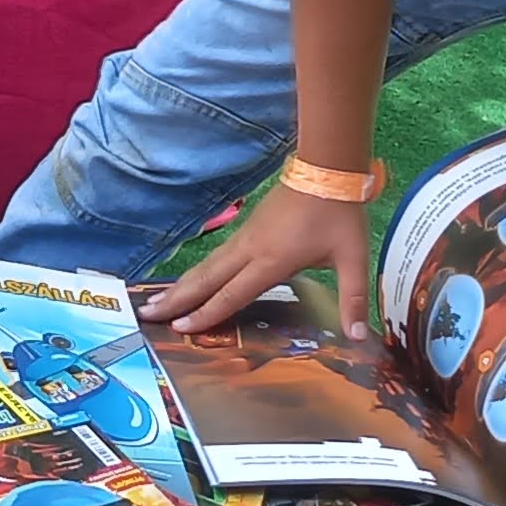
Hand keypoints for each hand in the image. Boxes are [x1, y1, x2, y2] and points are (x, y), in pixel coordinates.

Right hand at [145, 180, 370, 335]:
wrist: (327, 170)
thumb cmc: (339, 215)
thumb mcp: (353, 257)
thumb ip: (353, 298)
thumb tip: (360, 336)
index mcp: (272, 260)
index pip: (233, 293)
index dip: (207, 313)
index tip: (181, 328)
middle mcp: (250, 249)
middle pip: (206, 279)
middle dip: (177, 299)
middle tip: (146, 315)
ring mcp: (245, 237)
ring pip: (206, 266)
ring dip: (180, 286)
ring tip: (155, 303)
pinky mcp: (247, 230)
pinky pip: (215, 258)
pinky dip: (196, 273)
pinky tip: (190, 282)